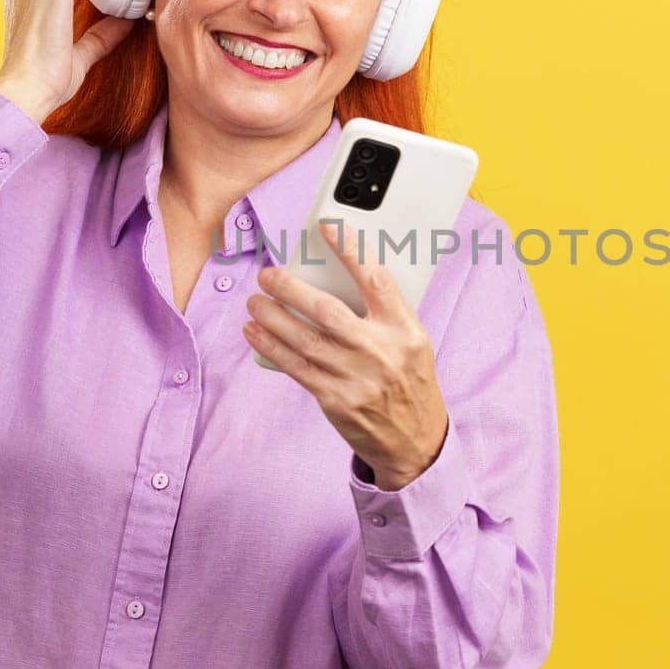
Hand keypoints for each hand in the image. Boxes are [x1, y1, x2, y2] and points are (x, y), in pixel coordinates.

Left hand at [243, 219, 448, 489]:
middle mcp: (380, 352)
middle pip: (327, 310)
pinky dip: (270, 347)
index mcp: (404, 331)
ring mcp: (355, 378)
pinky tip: (254, 331)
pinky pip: (295, 367)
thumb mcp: (413, 343)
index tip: (328, 227)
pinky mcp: (334, 400)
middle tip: (269, 273)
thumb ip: (385, 312)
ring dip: (272, 316)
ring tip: (254, 300)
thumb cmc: (410, 382)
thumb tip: (340, 277)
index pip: (376, 281)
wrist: (415, 441)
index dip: (350, 251)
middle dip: (292, 288)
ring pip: (303, 339)